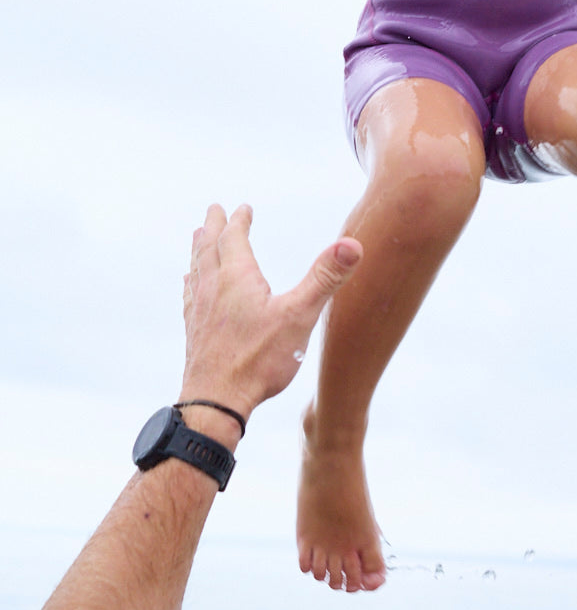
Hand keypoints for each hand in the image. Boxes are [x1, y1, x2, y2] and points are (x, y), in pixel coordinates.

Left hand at [181, 203, 361, 420]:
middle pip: (209, 247)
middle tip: (214, 209)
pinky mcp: (194, 332)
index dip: (240, 220)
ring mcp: (200, 310)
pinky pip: (190, 295)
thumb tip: (353, 244)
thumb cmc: (260, 360)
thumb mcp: (300, 316)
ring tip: (198, 237)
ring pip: (197, 269)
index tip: (244, 207)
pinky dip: (192, 280)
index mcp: (237, 278)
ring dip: (200, 249)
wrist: (216, 402)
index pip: (234, 238)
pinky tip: (190, 282)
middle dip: (213, 226)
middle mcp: (213, 288)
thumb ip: (325, 278)